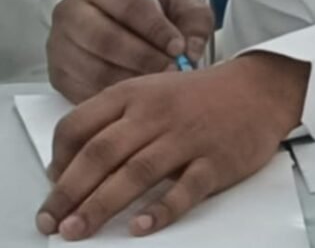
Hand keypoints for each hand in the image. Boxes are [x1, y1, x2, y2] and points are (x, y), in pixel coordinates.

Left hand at [36, 53, 309, 239]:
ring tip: (78, 231)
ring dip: (101, 205)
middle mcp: (156, 113)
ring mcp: (186, 137)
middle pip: (101, 153)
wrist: (258, 89)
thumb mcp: (152, 92)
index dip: (58, 158)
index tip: (51, 185)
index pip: (80, 123)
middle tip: (51, 221)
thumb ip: (114, 120)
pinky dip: (161, 210)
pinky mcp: (214, 161)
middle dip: (69, 191)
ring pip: (136, 173)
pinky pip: (185, 189)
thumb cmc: (198, 97)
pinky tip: (141, 228)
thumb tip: (70, 163)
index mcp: (135, 94)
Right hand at [47, 0, 213, 103]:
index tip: (179, 47)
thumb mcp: (178, 3)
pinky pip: (84, 92)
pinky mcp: (58, 74)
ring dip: (130, 81)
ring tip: (157, 86)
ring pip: (94, 69)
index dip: (156, 29)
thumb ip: (194, 18)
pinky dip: (112, 98)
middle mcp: (73, 10)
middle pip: (106, 39)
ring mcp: (60, 44)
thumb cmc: (149, 11)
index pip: (128, 5)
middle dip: (144, 58)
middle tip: (172, 71)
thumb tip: (193, 50)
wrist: (116, 19)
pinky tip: (135, 97)